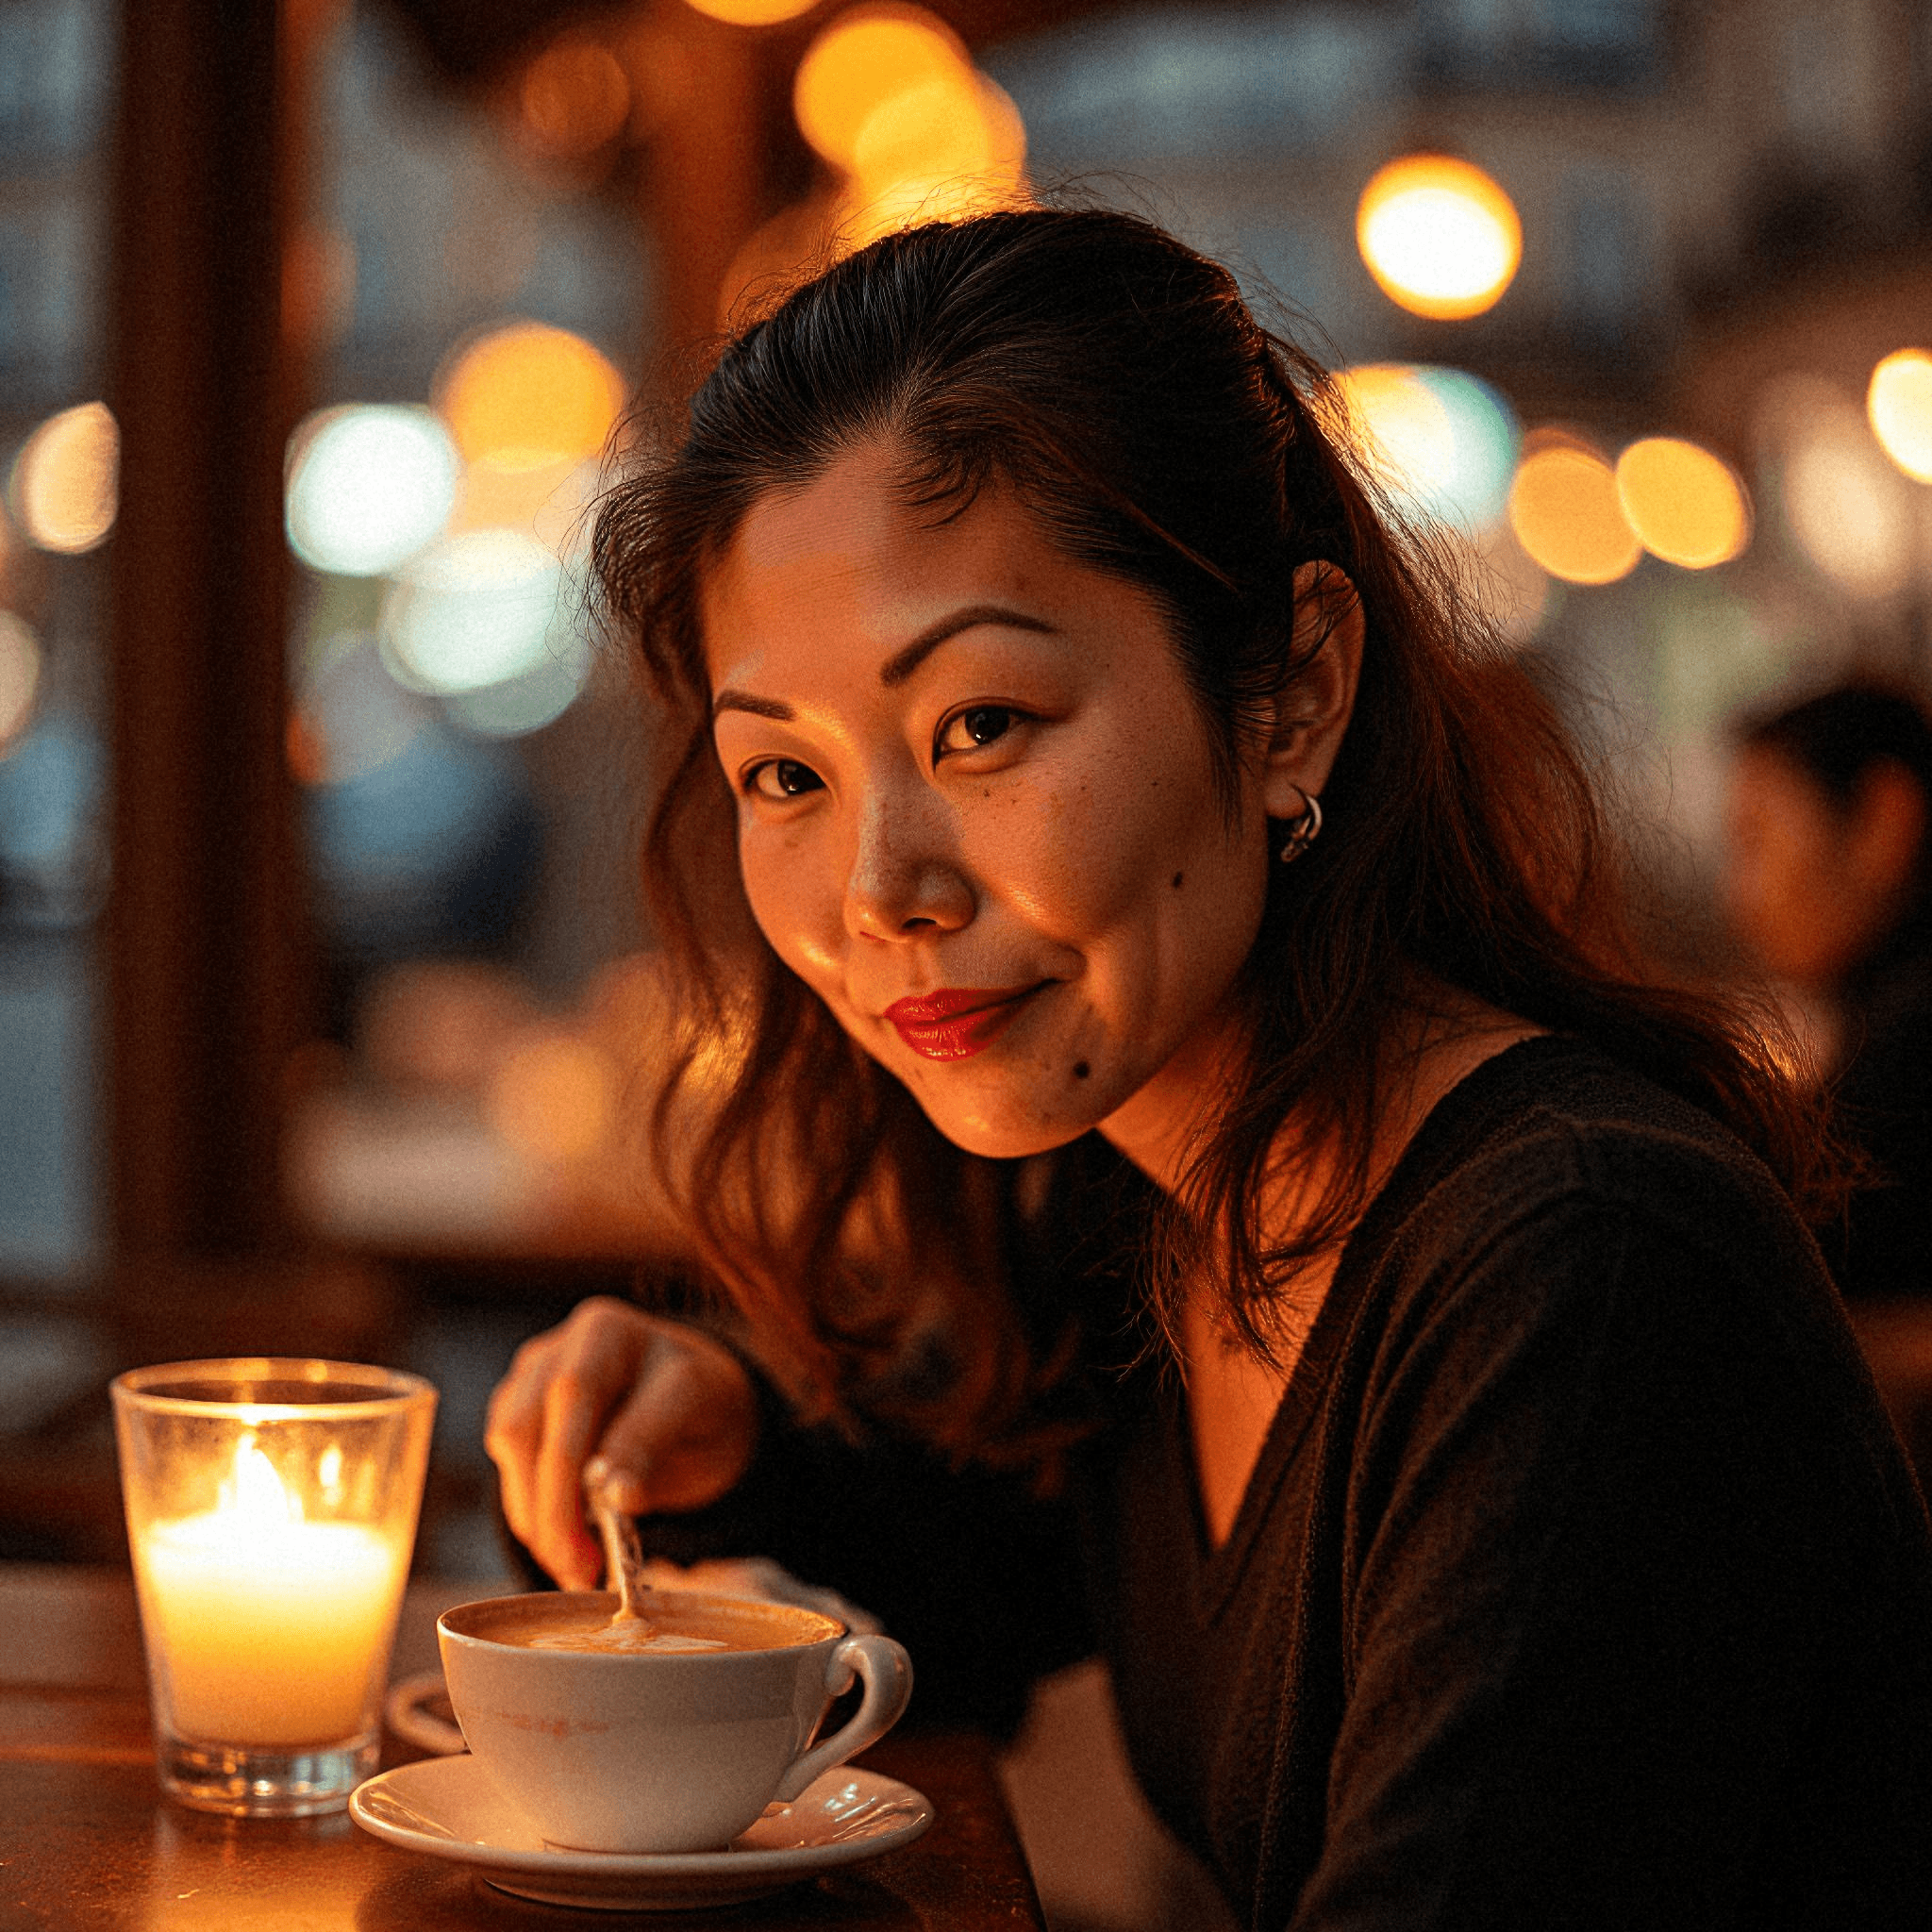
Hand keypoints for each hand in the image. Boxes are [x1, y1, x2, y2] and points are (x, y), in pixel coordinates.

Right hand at [484, 1297, 759, 1589]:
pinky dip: (523, 1500)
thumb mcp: (707, 1442)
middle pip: (568, 1401)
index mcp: (664, 1346)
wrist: (674, 1395)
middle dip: (561, 1496)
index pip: (652, 1390)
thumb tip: (615, 1497)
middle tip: (576, 1566)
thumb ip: (659, 1458)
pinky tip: (552, 1535)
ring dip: (533, 1508)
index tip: (623, 1503)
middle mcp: (600, 1335)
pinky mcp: (519, 1388)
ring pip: (519, 1427)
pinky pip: (505, 1444)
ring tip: (567, 1563)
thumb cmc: (694, 1420)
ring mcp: (551, 1356)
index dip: (632, 1446)